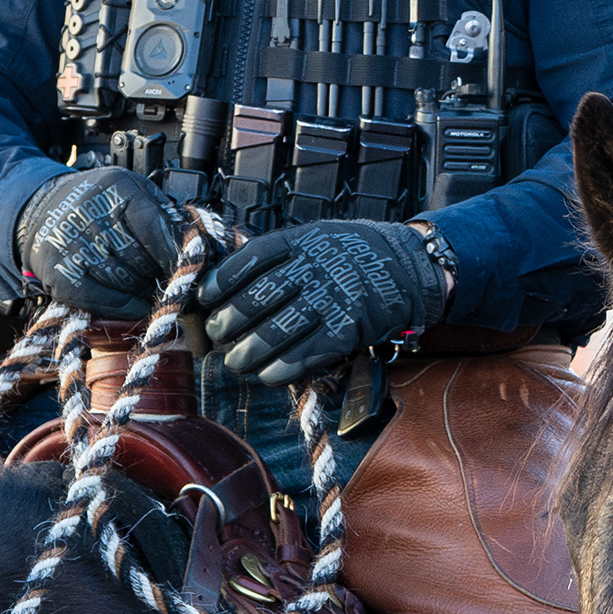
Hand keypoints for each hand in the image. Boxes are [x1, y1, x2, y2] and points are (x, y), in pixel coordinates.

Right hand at [13, 166, 186, 316]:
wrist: (40, 210)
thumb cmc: (97, 202)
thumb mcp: (132, 189)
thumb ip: (163, 212)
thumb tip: (200, 244)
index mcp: (115, 187)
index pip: (156, 226)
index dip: (178, 252)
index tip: (193, 265)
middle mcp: (89, 212)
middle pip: (142, 258)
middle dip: (161, 272)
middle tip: (170, 278)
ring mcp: (71, 244)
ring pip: (124, 280)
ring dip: (143, 290)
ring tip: (150, 286)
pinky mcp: (58, 272)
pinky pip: (99, 298)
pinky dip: (122, 306)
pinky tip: (134, 303)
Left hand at [200, 221, 448, 383]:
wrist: (406, 268)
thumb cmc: (349, 255)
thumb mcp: (314, 239)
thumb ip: (278, 259)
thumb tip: (226, 288)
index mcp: (301, 242)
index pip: (250, 260)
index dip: (221, 282)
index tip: (205, 299)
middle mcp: (314, 268)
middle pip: (259, 298)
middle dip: (229, 322)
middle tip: (217, 336)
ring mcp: (332, 300)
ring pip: (278, 330)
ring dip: (249, 352)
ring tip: (236, 361)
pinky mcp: (347, 329)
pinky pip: (307, 354)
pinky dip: (282, 368)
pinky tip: (268, 375)